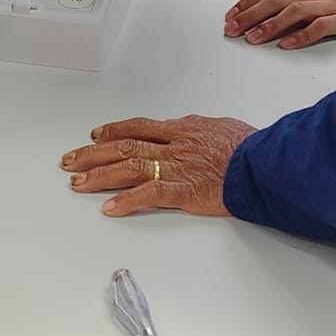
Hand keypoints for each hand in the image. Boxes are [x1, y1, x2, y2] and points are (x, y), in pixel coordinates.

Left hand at [61, 115, 254, 215]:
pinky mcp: (184, 190)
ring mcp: (177, 167)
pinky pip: (150, 195)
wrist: (266, 161)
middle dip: (93, 153)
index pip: (139, 127)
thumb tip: (190, 126)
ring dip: (100, 175)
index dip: (114, 130)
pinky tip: (109, 208)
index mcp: (183, 130)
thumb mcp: (222, 128)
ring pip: (129, 167)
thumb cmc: (252, 146)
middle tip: (69, 161)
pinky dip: (128, 201)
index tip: (95, 135)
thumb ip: (200, 130)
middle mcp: (173, 146)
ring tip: (77, 183)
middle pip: (124, 145)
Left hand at [224, 0, 335, 47]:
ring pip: (292, 13)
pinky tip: (286, 44)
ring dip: (269, 26)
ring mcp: (330, 3)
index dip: (249, 0)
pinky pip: (318, 27)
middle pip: (276, 0)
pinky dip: (300, 36)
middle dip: (250, 15)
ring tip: (252, 38)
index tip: (234, 13)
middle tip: (233, 28)